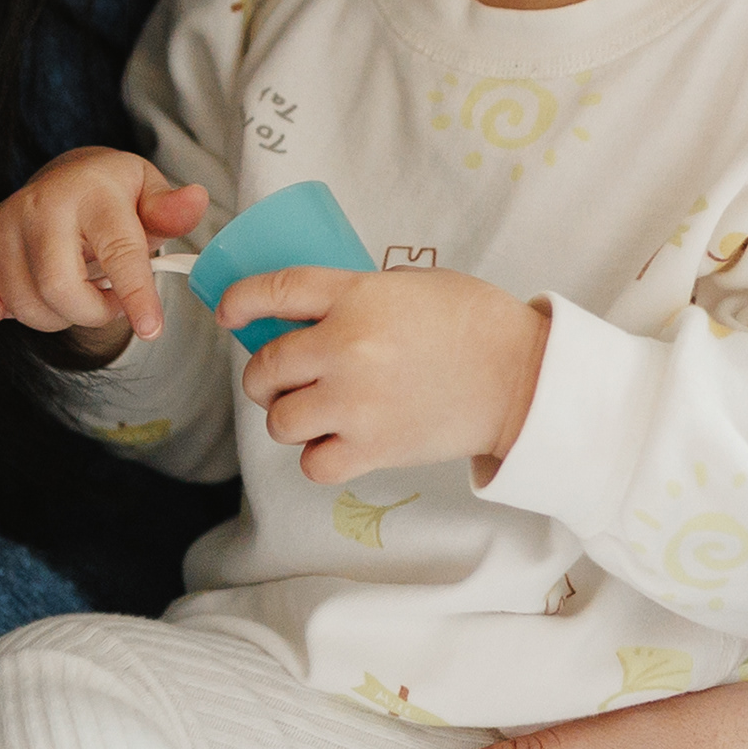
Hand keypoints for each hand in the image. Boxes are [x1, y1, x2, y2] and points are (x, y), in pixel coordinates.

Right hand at [0, 149, 209, 355]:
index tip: (151, 329)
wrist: (65, 177)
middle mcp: (40, 205)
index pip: (116, 250)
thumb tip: (196, 201)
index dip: (134, 295)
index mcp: (91, 192)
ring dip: (58, 316)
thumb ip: (171, 209)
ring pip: (26, 306)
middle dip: (93, 313)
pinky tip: (24, 293)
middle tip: (109, 300)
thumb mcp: (148, 193)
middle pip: (59, 289)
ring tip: (76, 288)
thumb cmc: (112, 195)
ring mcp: (1, 225)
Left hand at [225, 265, 547, 483]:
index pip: (275, 290)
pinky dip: (317, 456)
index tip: (227, 311)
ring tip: (314, 411)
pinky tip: (336, 443)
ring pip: (279, 420)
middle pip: (265, 366)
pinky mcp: (373, 448)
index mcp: (356, 295)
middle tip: (283, 378)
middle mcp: (346, 347)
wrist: (519, 377)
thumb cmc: (471, 323)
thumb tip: (305, 316)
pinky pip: (312, 463)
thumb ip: (354, 295)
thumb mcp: (407, 285)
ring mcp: (356, 402)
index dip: (239, 301)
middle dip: (264, 375)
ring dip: (288, 416)